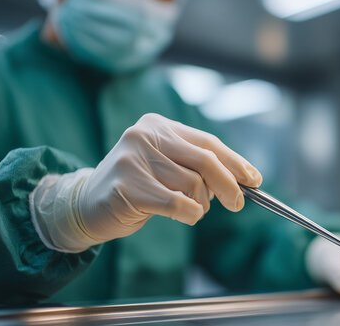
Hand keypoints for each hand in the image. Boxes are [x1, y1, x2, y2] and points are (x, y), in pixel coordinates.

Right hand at [30, 113, 261, 252]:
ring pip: (193, 184)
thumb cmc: (136, 186)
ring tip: (191, 208)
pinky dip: (190, 214)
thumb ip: (196, 165)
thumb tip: (243, 178)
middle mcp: (145, 135)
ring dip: (201, 204)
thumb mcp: (166, 165)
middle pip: (205, 160)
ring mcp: (133, 159)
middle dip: (229, 184)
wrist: (85, 205)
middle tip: (238, 204)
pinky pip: (177, 203)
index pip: (207, 142)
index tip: (253, 179)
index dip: (235, 162)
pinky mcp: (126, 187)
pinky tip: (184, 215)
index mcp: (158, 124)